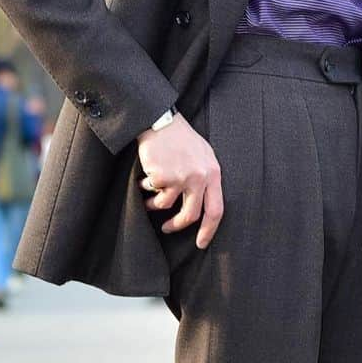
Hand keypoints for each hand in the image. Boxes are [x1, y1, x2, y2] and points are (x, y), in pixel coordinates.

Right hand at [138, 113, 223, 248]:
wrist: (159, 119)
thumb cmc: (180, 138)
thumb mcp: (203, 155)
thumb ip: (206, 178)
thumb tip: (203, 207)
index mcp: (213, 173)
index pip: (216, 210)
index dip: (208, 230)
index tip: (200, 243)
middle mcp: (199, 178)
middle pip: (190, 215)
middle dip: (177, 226)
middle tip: (167, 228)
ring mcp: (180, 178)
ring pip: (166, 206)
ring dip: (155, 204)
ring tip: (150, 194)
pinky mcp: (162, 177)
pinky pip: (152, 192)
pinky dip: (146, 188)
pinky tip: (146, 176)